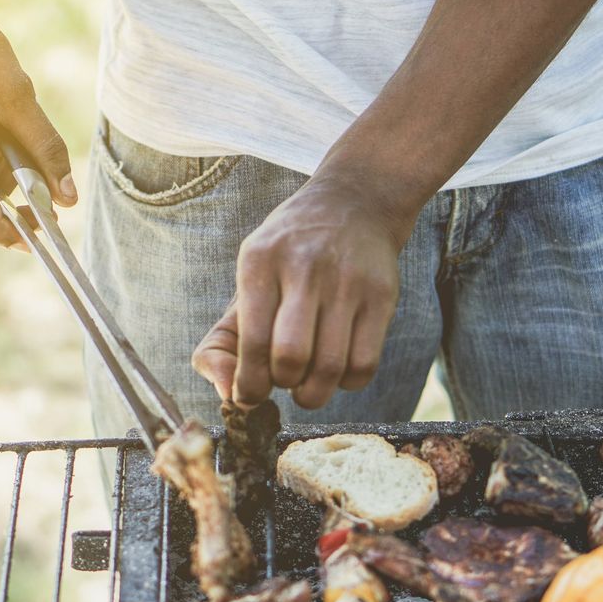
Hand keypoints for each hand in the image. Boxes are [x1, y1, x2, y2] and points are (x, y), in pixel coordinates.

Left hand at [193, 177, 410, 409]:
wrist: (352, 204)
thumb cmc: (288, 258)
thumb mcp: (247, 281)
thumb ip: (220, 344)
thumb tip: (229, 397)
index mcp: (259, 261)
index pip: (253, 342)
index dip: (248, 384)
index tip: (249, 395)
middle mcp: (304, 267)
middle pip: (291, 359)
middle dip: (282, 386)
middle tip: (282, 381)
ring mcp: (348, 281)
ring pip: (330, 368)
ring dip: (313, 393)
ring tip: (307, 383)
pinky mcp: (382, 296)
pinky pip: (364, 366)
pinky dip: (346, 384)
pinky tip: (336, 370)